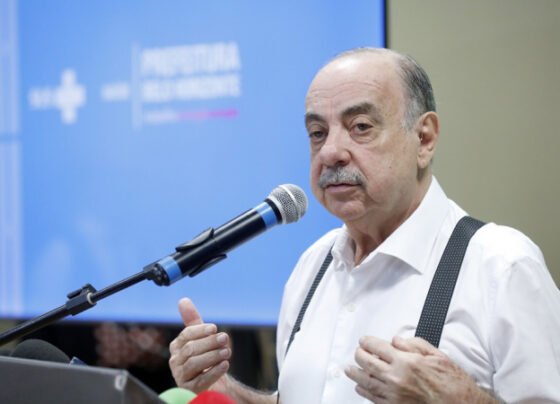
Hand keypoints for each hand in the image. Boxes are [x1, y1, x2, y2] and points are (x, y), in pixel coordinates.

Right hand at [168, 298, 231, 392]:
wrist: (214, 382)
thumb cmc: (206, 357)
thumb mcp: (202, 337)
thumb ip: (193, 321)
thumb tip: (183, 300)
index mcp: (177, 346)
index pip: (186, 335)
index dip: (200, 330)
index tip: (215, 328)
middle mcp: (176, 362)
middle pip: (190, 349)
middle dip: (209, 343)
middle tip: (225, 338)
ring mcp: (181, 377)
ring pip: (193, 364)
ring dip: (212, 356)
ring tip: (227, 352)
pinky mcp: (189, 390)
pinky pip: (200, 381)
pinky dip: (213, 372)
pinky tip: (225, 365)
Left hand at [345, 336, 496, 403]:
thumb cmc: (453, 384)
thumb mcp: (437, 356)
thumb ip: (414, 345)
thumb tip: (396, 341)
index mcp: (406, 361)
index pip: (377, 347)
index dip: (367, 342)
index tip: (364, 341)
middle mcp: (396, 377)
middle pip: (367, 362)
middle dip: (359, 355)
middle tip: (357, 352)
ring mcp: (393, 394)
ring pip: (366, 381)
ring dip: (355, 373)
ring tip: (349, 369)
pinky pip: (373, 398)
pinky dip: (364, 391)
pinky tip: (361, 387)